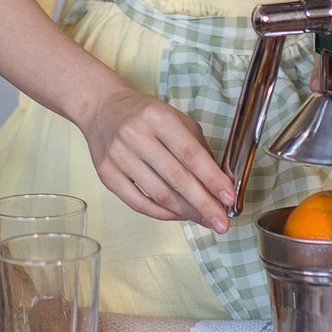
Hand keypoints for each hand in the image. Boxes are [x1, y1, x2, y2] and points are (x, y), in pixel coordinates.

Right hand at [79, 85, 238, 232]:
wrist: (102, 109)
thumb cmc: (145, 115)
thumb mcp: (175, 119)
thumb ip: (198, 147)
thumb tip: (221, 182)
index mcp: (158, 117)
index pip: (190, 154)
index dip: (212, 179)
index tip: (229, 198)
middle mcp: (136, 136)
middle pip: (176, 178)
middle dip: (203, 204)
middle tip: (222, 222)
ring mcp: (119, 156)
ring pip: (159, 194)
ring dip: (186, 212)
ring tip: (205, 219)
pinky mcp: (106, 175)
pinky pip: (138, 203)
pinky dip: (162, 213)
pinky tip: (179, 215)